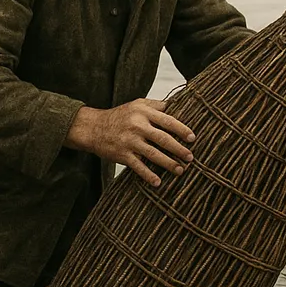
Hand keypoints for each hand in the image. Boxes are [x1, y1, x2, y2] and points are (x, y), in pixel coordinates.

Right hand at [65, 99, 194, 186]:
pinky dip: (148, 175)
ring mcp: (129, 141)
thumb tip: (176, 106)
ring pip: (153, 154)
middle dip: (179, 149)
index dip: (181, 130)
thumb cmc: (118, 116)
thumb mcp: (136, 104)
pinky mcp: (122, 155)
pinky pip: (138, 167)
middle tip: (190, 157)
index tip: (192, 138)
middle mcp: (137, 126)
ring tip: (180, 170)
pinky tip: (158, 182)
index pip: (167, 121)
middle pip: (163, 139)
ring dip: (169, 163)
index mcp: (143, 112)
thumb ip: (155, 105)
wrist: (93, 128)